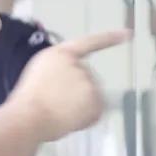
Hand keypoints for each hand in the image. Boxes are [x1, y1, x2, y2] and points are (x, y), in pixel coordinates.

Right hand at [9, 30, 130, 141]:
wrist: (28, 116)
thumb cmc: (26, 99)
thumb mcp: (39, 72)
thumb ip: (58, 70)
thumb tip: (69, 83)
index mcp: (60, 54)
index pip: (89, 43)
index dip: (109, 39)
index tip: (128, 34)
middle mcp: (78, 64)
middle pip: (86, 78)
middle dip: (76, 92)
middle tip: (56, 104)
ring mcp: (88, 81)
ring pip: (90, 97)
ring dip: (80, 106)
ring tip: (59, 113)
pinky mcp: (95, 98)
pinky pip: (95, 112)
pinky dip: (86, 119)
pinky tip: (69, 121)